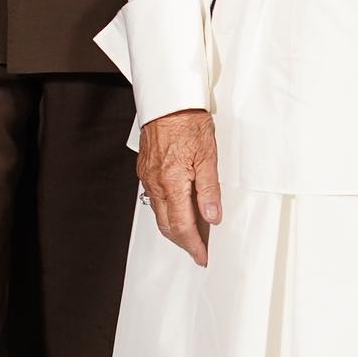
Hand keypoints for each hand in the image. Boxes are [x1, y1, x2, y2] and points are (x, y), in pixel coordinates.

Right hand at [136, 108, 221, 265]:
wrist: (167, 100)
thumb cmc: (188, 122)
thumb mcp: (207, 156)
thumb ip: (209, 190)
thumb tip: (212, 216)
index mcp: (172, 182)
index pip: (182, 225)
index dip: (193, 245)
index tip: (202, 256)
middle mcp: (155, 182)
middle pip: (166, 224)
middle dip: (182, 241)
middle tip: (197, 250)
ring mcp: (147, 176)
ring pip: (158, 213)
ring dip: (174, 227)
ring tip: (191, 234)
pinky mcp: (145, 169)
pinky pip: (154, 198)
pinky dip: (166, 211)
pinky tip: (177, 209)